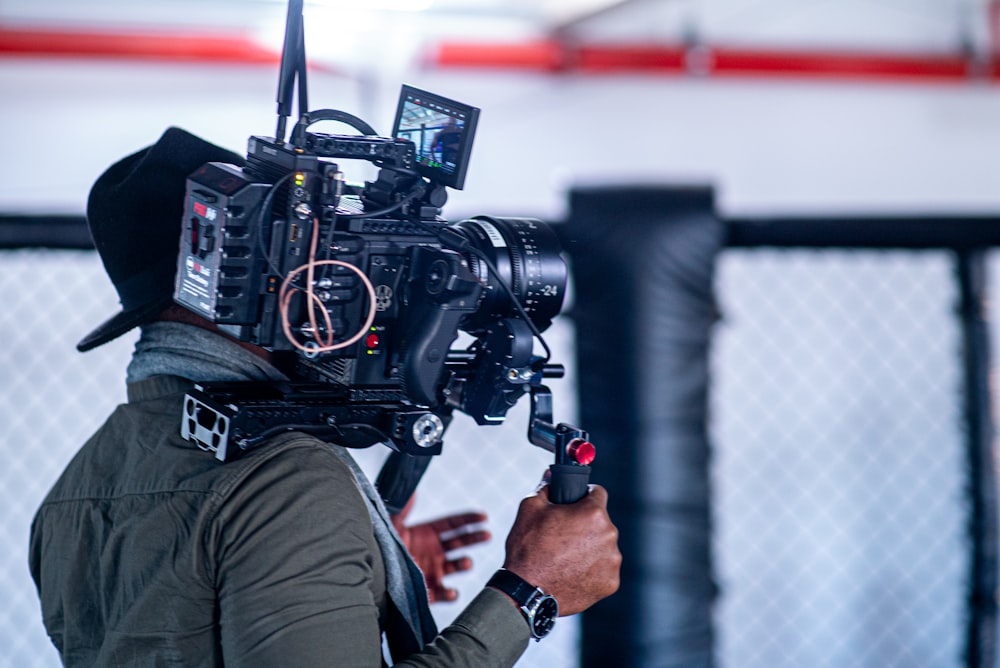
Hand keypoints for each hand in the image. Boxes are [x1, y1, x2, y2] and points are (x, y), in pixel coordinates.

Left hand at [391, 495, 490, 602]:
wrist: (371, 575)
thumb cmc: (381, 547)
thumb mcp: (392, 526)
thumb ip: (403, 509)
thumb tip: (412, 490)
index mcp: (427, 533)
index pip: (453, 523)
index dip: (469, 519)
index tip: (484, 517)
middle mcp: (434, 551)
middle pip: (461, 542)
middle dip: (475, 538)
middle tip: (487, 535)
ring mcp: (433, 570)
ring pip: (456, 567)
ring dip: (464, 564)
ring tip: (466, 563)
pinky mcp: (428, 590)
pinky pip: (445, 593)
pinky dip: (451, 594)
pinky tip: (451, 591)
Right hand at [502, 484, 620, 615]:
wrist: (526, 591)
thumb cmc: (527, 548)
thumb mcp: (530, 508)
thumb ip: (546, 486)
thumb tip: (551, 474)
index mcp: (593, 513)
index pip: (598, 493)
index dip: (584, 496)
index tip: (575, 503)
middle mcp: (609, 535)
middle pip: (601, 522)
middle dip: (585, 525)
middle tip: (563, 535)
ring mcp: (612, 561)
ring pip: (603, 546)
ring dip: (590, 548)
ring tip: (565, 557)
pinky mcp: (610, 583)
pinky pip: (604, 569)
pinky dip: (592, 570)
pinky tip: (572, 572)